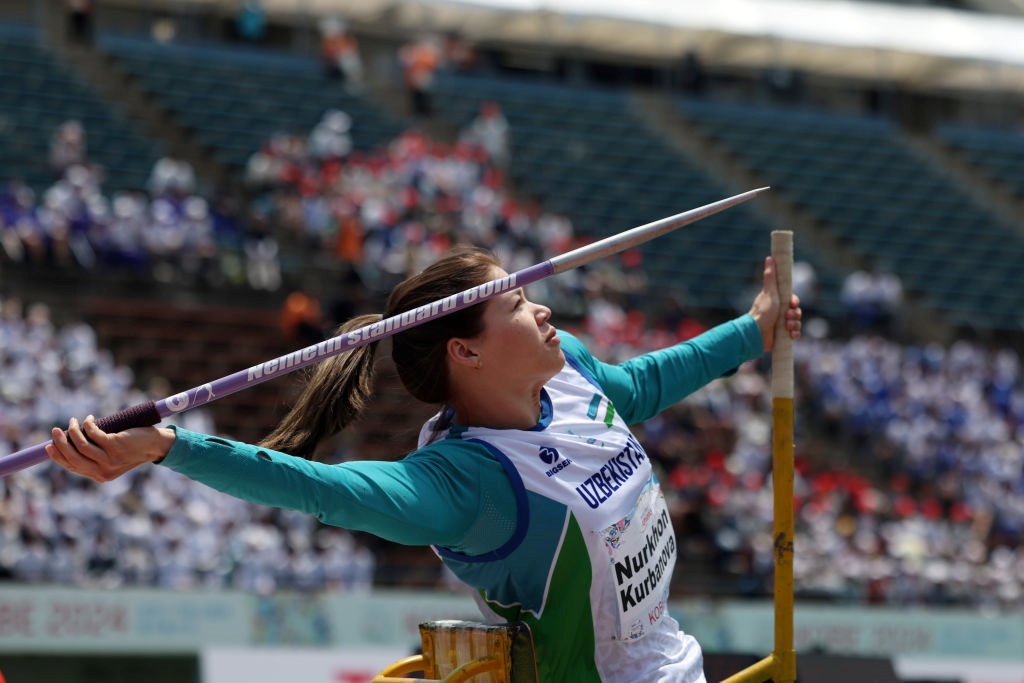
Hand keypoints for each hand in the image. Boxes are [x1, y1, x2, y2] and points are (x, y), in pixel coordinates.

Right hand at [45, 415, 175, 482]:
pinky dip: (88, 424)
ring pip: (81, 444)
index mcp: (100, 476)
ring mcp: (110, 458)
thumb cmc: (133, 449)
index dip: (59, 456)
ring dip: (73, 430)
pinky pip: (93, 433)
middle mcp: (104, 471)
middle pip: (73, 457)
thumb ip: (95, 457)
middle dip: (60, 443)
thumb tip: (71, 444)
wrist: (156, 446)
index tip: (49, 446)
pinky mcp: (115, 445)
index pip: (73, 467)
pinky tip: (90, 419)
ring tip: (73, 421)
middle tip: (55, 430)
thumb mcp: (112, 458)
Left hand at [748, 256, 801, 351]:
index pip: (793, 301)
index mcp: (777, 302)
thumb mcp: (769, 292)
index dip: (795, 303)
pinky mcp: (781, 336)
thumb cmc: (762, 312)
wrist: (755, 333)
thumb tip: (770, 258)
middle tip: (786, 317)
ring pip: (797, 323)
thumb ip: (771, 276)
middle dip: (795, 315)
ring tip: (786, 327)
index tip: (791, 304)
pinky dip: (794, 334)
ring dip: (795, 325)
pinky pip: (795, 334)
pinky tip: (790, 334)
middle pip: (796, 312)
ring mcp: (781, 325)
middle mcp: (779, 313)